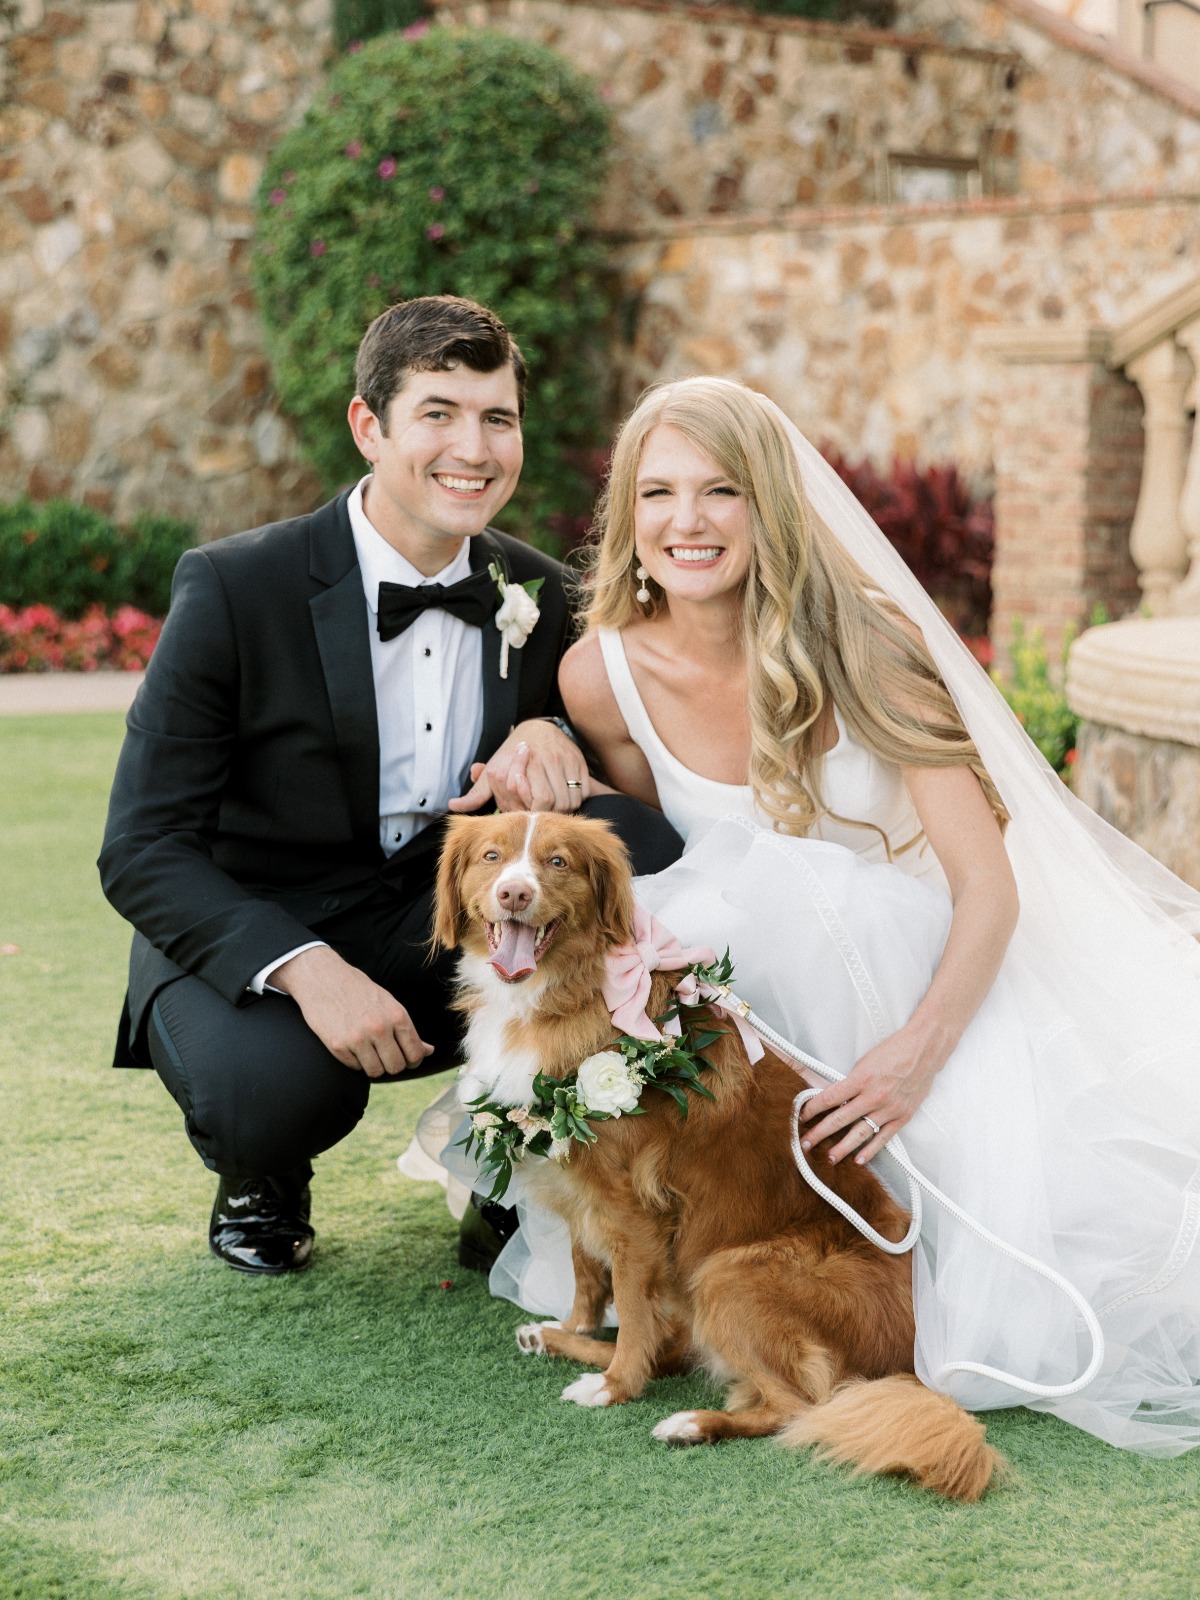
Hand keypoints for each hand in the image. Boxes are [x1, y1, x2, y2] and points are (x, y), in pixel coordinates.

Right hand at [270, 946, 433, 1077]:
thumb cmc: (359, 991)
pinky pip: (355, 1067)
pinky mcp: (337, 1046)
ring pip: (376, 1072)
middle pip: (396, 1067)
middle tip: (385, 1055)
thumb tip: (429, 1051)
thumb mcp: (389, 1004)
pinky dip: (355, 1061)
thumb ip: (408, 1030)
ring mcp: (357, 1038)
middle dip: (393, 1065)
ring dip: (374, 1065)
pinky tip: (351, 1045)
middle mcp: (379, 1028)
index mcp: (397, 1015)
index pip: (415, 1054)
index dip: (413, 1060)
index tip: (406, 1058)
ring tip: (368, 1050)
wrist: (323, 978)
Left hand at [448, 718, 589, 813]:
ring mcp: (564, 759)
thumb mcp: (493, 772)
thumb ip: (476, 793)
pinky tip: (565, 796)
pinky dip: (577, 798)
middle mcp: (545, 758)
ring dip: (564, 807)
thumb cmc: (512, 754)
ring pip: (571, 798)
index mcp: (523, 763)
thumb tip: (453, 806)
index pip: (538, 800)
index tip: (528, 811)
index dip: (534, 811)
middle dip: (549, 812)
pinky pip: (583, 790)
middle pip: (555, 801)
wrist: (537, 727)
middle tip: (541, 812)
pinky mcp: (578, 760)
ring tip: (552, 806)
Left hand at [798, 1020, 946, 1164]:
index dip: (812, 1109)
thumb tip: (832, 1097)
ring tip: (829, 1157)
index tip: (802, 1116)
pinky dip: (870, 1149)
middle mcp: (873, 1096)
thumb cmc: (894, 1051)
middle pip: (839, 1119)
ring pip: (860, 1133)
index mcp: (861, 1079)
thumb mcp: (864, 1062)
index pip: (829, 1098)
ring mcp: (888, 1109)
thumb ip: (850, 1081)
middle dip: (820, 1133)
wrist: (923, 1050)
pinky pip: (883, 1137)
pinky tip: (858, 1159)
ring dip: (842, 1147)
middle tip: (805, 1143)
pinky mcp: (902, 1116)